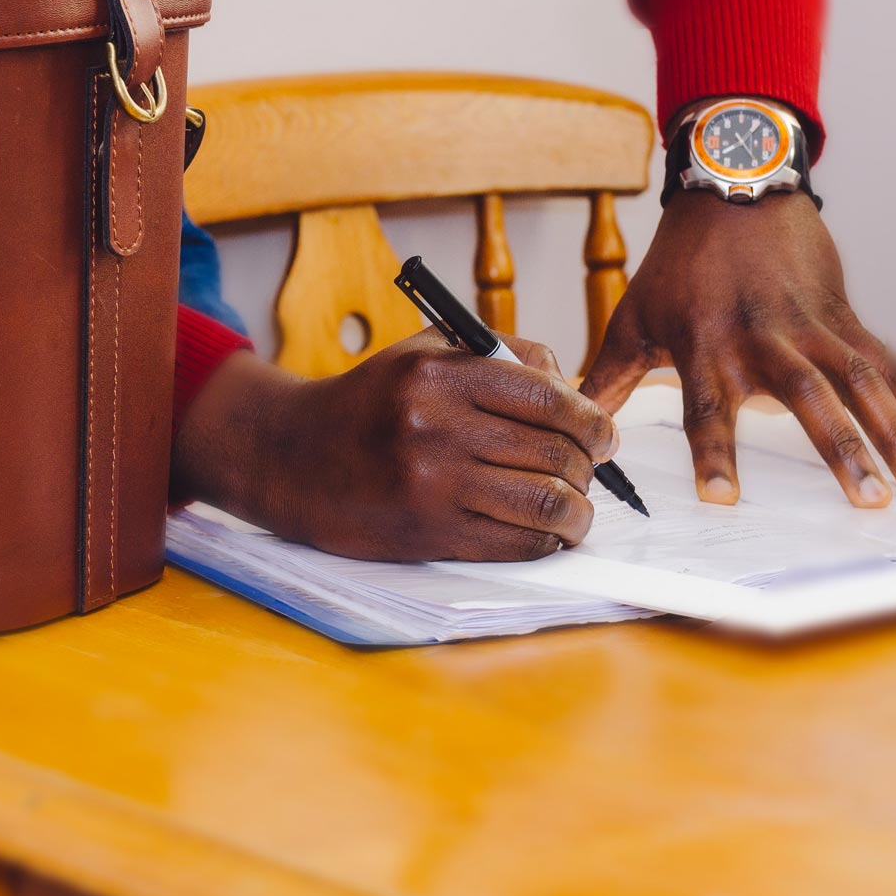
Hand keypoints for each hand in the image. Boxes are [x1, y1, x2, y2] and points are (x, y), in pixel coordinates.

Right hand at [173, 329, 617, 560]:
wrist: (291, 457)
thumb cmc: (370, 402)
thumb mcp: (425, 352)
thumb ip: (500, 354)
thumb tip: (573, 388)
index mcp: (439, 373)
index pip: (548, 398)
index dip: (592, 420)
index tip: (605, 434)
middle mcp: (435, 426)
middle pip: (554, 453)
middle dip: (589, 467)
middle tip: (591, 472)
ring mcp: (432, 484)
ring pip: (545, 504)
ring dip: (577, 512)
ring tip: (577, 510)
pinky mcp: (427, 533)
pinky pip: (515, 544)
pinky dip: (546, 542)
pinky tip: (547, 534)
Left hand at [581, 190, 895, 506]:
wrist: (735, 187)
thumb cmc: (679, 262)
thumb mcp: (633, 316)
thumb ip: (606, 378)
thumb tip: (571, 424)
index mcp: (707, 345)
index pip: (707, 408)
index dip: (714, 452)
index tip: (722, 497)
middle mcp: (765, 338)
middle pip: (808, 399)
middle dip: (842, 450)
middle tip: (871, 500)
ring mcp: (813, 326)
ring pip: (864, 383)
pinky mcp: (845, 317)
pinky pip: (889, 366)